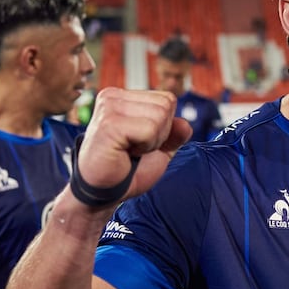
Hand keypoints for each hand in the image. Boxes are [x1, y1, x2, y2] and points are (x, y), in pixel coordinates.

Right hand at [76, 88, 192, 203]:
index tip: (140, 141)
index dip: (164, 126)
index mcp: (122, 96)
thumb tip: (185, 125)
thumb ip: (174, 134)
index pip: (167, 99)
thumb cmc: (127, 169)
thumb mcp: (159, 149)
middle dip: (159, 133)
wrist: (103, 192)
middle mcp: (112, 97)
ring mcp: (108, 108)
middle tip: (135, 148)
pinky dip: (145, 146)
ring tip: (129, 150)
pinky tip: (126, 153)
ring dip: (151, 141)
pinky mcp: (108, 124)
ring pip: (159, 115)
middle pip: (166, 105)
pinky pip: (149, 129)